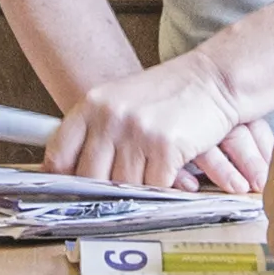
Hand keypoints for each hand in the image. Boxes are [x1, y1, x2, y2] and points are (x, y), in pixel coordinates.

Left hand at [40, 49, 260, 191]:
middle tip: (115, 195)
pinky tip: (169, 177)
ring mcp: (137, 131)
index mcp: (92, 105)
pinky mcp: (165, 146)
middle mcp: (110, 117)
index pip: (59, 155)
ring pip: (123, 186)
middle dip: (103, 191)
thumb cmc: (170, 94)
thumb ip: (96, 132)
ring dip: (138, 189)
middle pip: (90, 177)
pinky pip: (154, 186)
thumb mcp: (121, 102)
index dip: (62, 180)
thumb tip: (72, 173)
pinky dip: (162, 188)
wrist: (214, 79)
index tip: (69, 192)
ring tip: (148, 179)